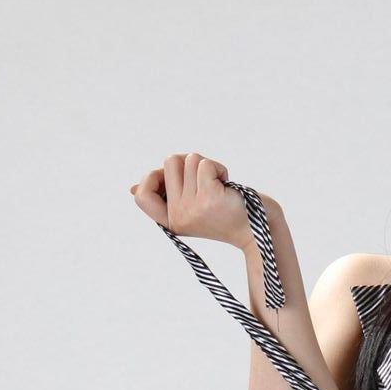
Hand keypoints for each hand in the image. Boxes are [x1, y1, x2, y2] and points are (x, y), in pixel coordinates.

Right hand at [128, 151, 265, 250]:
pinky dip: (218, 168)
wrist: (258, 230)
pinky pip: (203, 163)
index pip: (141, 194)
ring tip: (219, 184)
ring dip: (206, 165)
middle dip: (189, 162)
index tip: (172, 179)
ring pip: (187, 159)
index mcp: (171, 221)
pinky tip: (227, 184)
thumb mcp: (192, 208)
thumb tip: (131, 188)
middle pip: (169, 163)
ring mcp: (193, 209)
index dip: (152, 178)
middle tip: (206, 179)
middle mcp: (178, 217)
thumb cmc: (226, 215)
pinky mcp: (210, 198)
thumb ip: (165, 196)